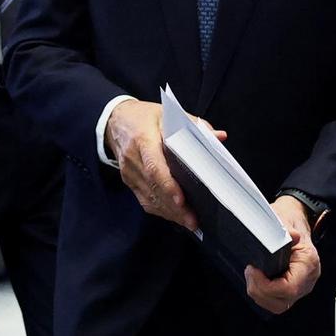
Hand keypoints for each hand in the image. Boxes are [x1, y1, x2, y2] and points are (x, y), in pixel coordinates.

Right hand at [104, 98, 224, 232]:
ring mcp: (129, 172)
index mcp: (143, 139)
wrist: (115, 120)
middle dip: (174, 206)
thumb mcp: (168, 114)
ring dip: (169, 212)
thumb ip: (194, 126)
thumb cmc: (145, 117)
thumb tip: (219, 137)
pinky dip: (160, 210)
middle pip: (153, 187)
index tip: (181, 200)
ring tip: (189, 222)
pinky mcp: (128, 180)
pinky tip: (175, 216)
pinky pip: (144, 199)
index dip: (167, 185)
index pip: (154, 166)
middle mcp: (133, 158)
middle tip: (193, 220)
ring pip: (148, 197)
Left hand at [244, 195, 320, 313]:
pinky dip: (262, 293)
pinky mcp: (291, 287)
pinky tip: (257, 279)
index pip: (289, 288)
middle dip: (260, 291)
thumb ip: (285, 230)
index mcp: (308, 263)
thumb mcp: (286, 219)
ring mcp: (300, 285)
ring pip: (278, 305)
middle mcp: (307, 279)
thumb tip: (290, 235)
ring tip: (252, 275)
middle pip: (282, 302)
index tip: (254, 271)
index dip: (267, 286)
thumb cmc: (291, 220)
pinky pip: (276, 300)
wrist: (297, 218)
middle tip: (251, 272)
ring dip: (260, 293)